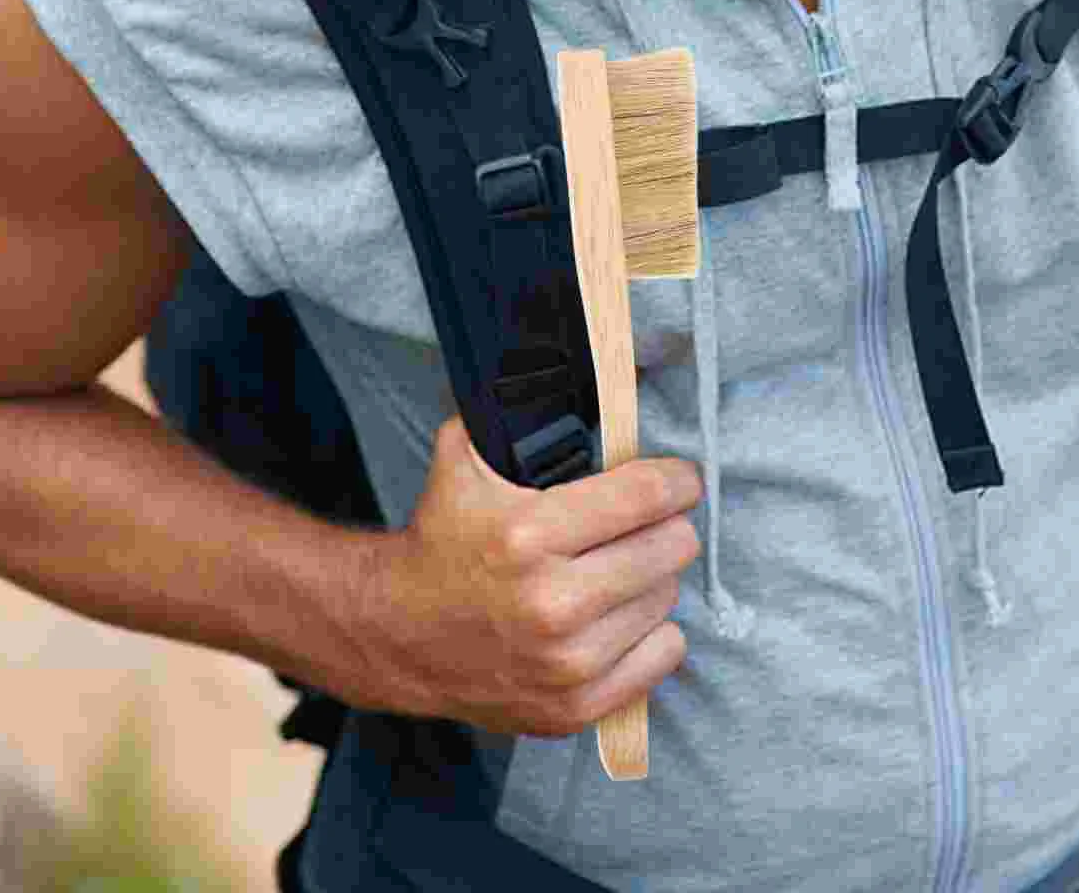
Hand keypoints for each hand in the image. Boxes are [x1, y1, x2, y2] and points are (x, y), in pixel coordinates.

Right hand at [355, 415, 702, 736]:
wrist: (397, 634)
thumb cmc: (442, 537)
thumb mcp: (463, 458)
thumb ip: (512, 413)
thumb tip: (585, 370)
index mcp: (527, 534)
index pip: (648, 495)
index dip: (676, 480)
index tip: (680, 479)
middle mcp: (552, 603)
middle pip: (671, 547)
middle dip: (665, 527)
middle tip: (647, 523)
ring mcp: (566, 663)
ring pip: (668, 599)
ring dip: (652, 579)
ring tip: (619, 568)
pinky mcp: (574, 707)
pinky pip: (663, 655)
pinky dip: (651, 633)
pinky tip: (620, 616)